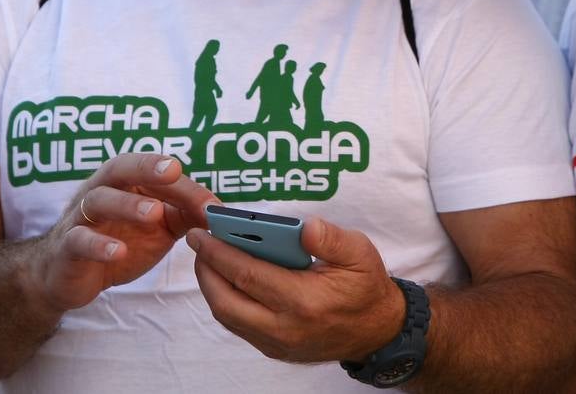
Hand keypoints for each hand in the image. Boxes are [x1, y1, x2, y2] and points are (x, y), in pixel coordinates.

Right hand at [31, 154, 215, 313]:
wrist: (69, 275)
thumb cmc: (118, 240)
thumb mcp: (157, 227)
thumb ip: (184, 214)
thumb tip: (219, 211)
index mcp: (124, 182)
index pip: (155, 173)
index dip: (185, 186)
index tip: (212, 203)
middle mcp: (100, 190)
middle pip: (120, 168)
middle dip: (146, 167)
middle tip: (173, 171)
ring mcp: (81, 217)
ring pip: (98, 200)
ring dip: (127, 205)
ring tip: (154, 214)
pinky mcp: (67, 247)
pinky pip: (79, 240)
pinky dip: (98, 244)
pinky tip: (117, 252)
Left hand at [186, 217, 405, 363]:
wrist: (378, 330)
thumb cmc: (366, 286)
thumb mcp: (360, 252)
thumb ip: (331, 238)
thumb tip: (304, 226)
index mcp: (304, 301)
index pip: (248, 275)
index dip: (219, 252)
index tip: (201, 232)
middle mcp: (285, 327)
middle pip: (226, 301)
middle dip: (205, 271)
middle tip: (198, 243)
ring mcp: (278, 343)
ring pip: (228, 317)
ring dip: (211, 287)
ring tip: (207, 258)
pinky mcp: (275, 349)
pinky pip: (239, 325)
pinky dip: (225, 300)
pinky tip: (226, 278)